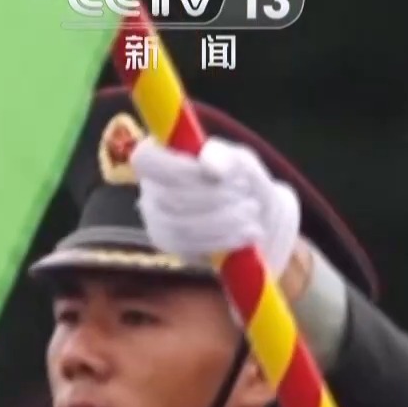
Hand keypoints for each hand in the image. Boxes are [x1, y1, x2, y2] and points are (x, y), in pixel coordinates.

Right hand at [131, 137, 299, 272]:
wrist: (262, 220)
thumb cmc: (243, 183)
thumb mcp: (241, 162)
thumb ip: (226, 157)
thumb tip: (208, 165)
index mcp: (160, 161)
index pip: (146, 161)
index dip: (179, 169)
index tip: (217, 175)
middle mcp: (152, 192)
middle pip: (171, 198)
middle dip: (216, 197)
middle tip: (245, 193)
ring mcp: (158, 223)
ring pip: (182, 226)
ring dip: (225, 219)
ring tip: (251, 211)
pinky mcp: (174, 249)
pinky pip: (192, 248)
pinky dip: (225, 239)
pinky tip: (247, 232)